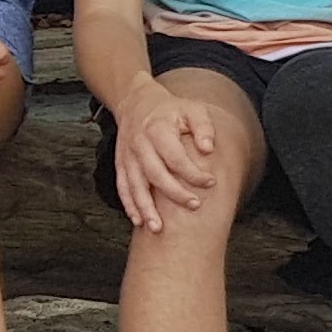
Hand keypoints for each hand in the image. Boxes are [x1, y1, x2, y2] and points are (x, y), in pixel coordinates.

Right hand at [108, 81, 222, 233]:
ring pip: (135, 186)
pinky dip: (129, 205)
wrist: (136, 103)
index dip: (193, 172)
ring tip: (157, 228)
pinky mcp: (121, 165)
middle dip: (174, 194)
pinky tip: (138, 221)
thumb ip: (202, 126)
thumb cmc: (170, 109)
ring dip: (145, 208)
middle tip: (194, 206)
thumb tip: (208, 148)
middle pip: (155, 174)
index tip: (210, 183)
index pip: (175, 157)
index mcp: (158, 130)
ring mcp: (127, 156)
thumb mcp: (191, 108)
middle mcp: (140, 145)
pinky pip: (123, 188)